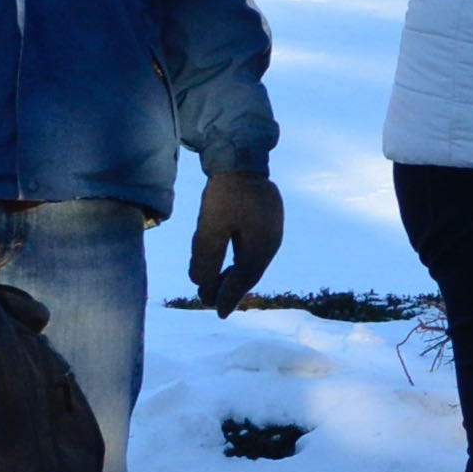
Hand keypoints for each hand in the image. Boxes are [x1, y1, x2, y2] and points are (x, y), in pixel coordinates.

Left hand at [187, 168, 283, 312]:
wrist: (242, 158)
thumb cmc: (225, 193)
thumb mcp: (210, 227)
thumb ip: (206, 257)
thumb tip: (200, 283)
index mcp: (262, 245)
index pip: (245, 279)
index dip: (230, 297)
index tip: (217, 314)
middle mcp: (272, 241)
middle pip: (250, 273)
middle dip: (230, 289)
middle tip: (211, 304)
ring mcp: (271, 230)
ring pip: (251, 262)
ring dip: (233, 276)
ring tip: (215, 287)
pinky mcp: (265, 221)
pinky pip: (251, 250)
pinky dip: (238, 262)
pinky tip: (226, 265)